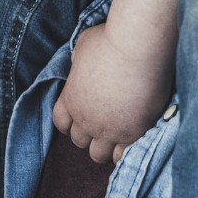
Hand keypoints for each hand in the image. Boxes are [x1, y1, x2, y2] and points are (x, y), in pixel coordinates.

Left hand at [51, 21, 173, 163]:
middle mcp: (85, 119)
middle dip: (88, 133)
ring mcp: (108, 129)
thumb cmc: (109, 40)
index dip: (69, 121)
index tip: (81, 115)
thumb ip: (79, 61)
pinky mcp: (132, 134)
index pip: (60, 122)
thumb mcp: (83, 46)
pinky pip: (122, 157)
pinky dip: (125, 151)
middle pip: (78, 141)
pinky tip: (133, 136)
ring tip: (118, 133)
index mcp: (70, 99)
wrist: (137, 47)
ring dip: (105, 146)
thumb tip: (80, 63)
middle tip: (103, 122)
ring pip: (98, 155)